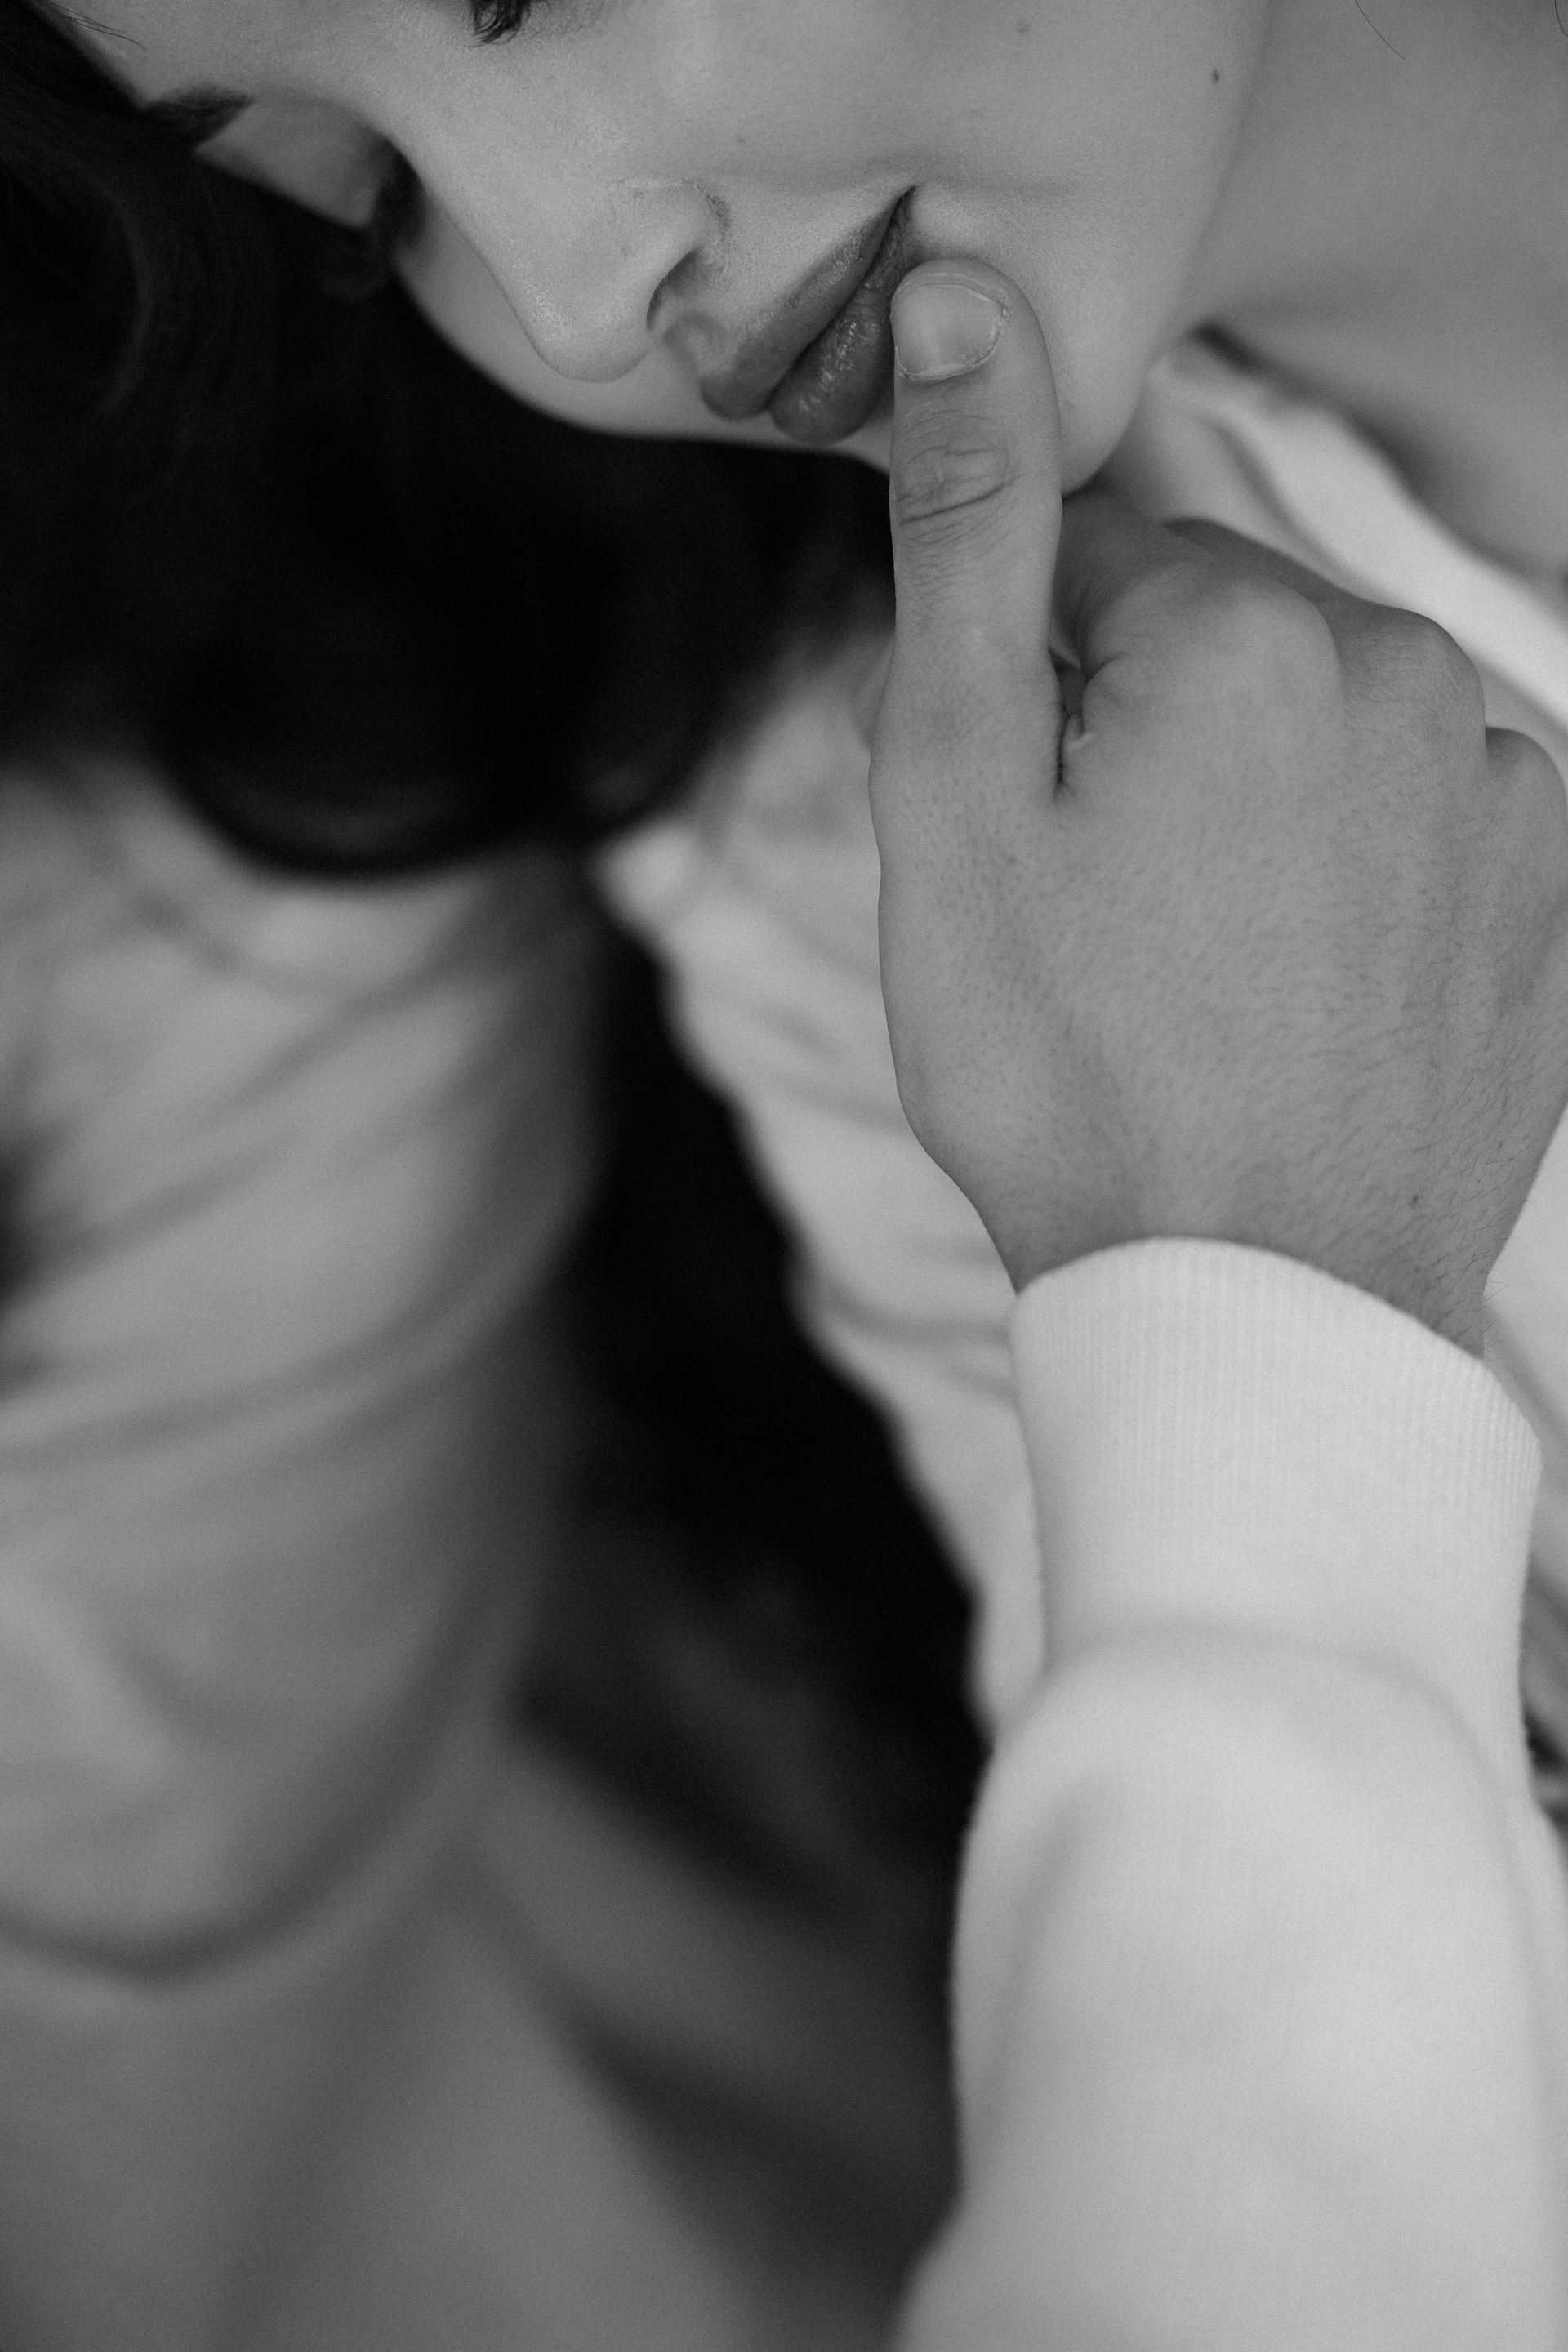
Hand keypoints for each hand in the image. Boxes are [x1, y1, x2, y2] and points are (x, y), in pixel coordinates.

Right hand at [867, 261, 1567, 1353]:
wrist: (1247, 1302)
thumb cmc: (1068, 1069)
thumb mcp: (956, 796)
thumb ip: (968, 533)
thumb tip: (963, 304)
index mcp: (1252, 632)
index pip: (1096, 576)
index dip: (1028, 703)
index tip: (1025, 839)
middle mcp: (1411, 675)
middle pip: (1225, 644)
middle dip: (1149, 740)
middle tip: (1098, 918)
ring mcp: (1504, 794)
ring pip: (1327, 734)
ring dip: (1256, 806)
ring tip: (1199, 972)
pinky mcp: (1553, 898)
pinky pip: (1421, 823)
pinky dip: (1358, 878)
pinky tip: (1299, 993)